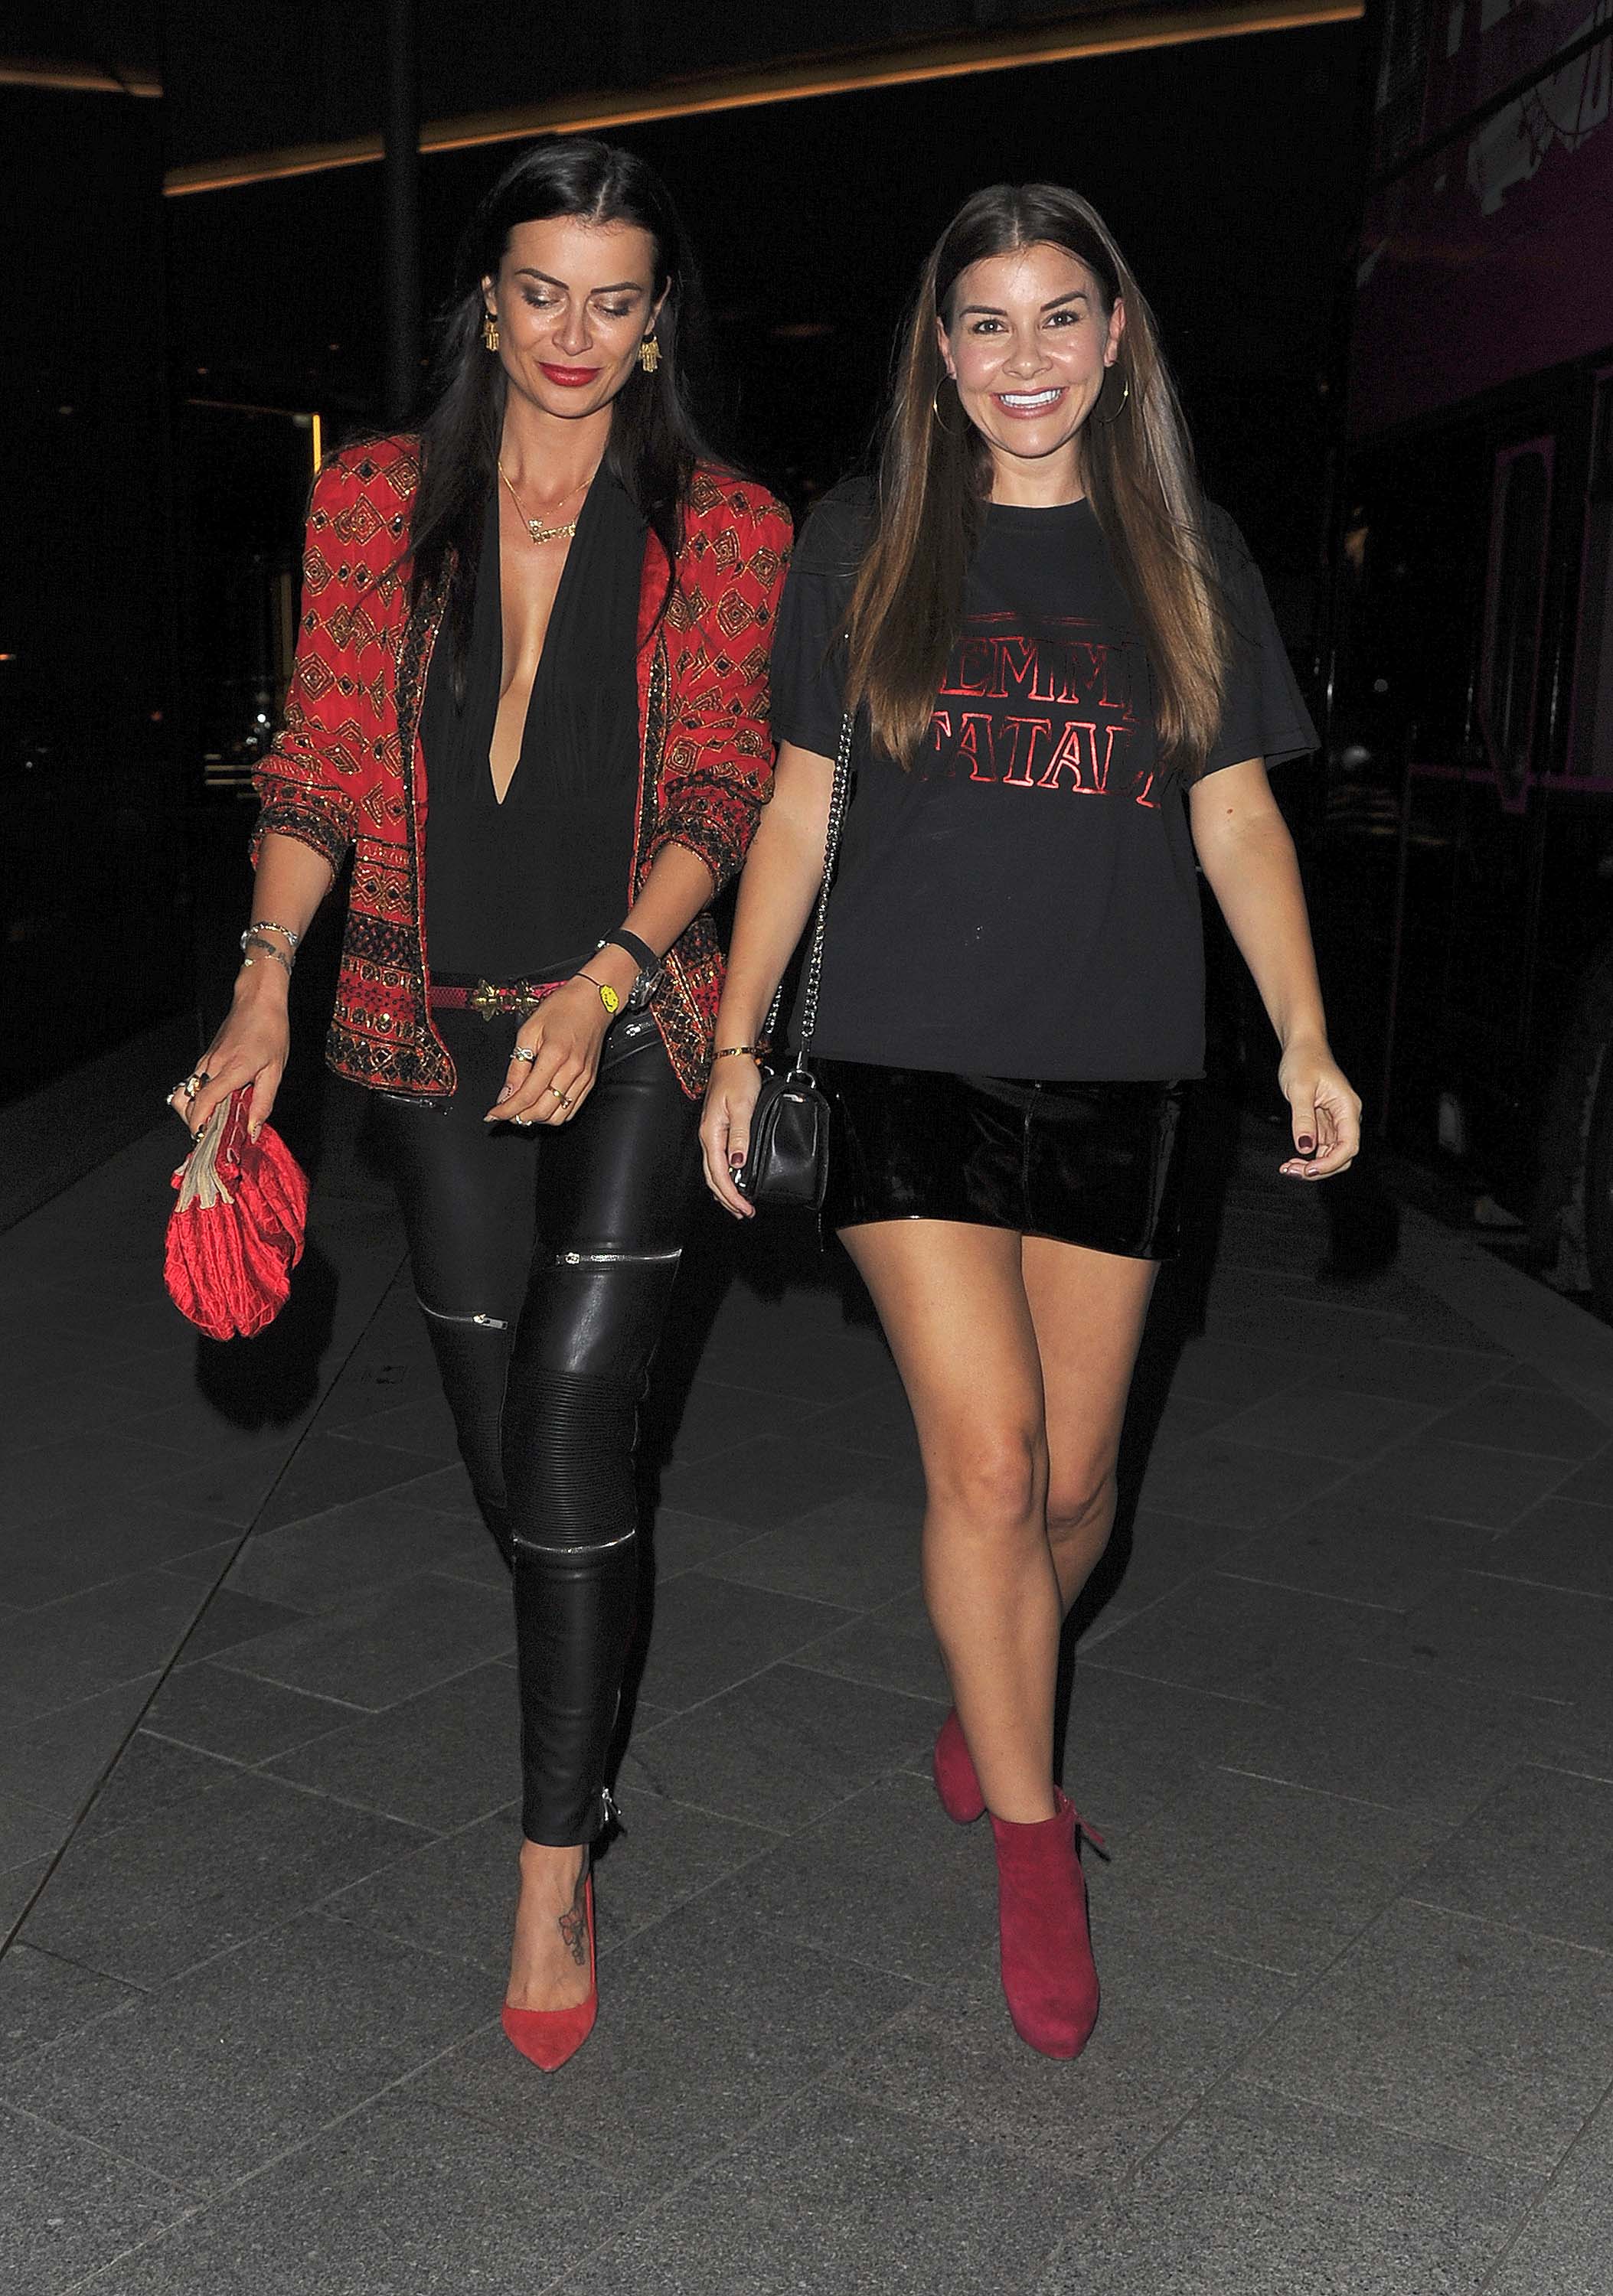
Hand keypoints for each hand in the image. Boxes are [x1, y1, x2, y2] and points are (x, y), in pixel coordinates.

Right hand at [168, 971, 289, 1141]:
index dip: (198, 1124)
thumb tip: (253, 1129)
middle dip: (194, 1121)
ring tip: (213, 1119)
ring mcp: (206, 1060)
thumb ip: (263, 1103)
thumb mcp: (275, 1071)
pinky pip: (194, 1081)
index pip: (203, 1103)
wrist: (258, 1000)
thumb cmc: (270, 1030)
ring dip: (194, 1109)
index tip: (202, 1139)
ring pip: (186, 1092)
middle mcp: (212, 1066)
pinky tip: (219, 1101)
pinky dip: (199, 1096)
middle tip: (212, 1134)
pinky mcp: (206, 1056)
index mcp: (230, 1070)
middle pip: (186, 1102)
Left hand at [487, 978, 610, 1127]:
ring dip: (537, 1118)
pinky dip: (554, 1114)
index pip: (527, 1095)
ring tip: (523, 1109)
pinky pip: (572, 1109)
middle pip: (543, 1110)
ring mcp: (584, 1078)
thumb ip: (517, 1066)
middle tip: (505, 1111)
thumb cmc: (563, 1008)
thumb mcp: (529, 1031)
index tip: (493, 1114)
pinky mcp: (590, 1081)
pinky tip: (542, 1105)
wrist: (594, 1001)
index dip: (507, 1109)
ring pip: (558, 1116)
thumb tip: (506, 1093)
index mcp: (555, 1055)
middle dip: (520, 1116)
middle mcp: (572, 1070)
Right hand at [700, 1054, 761, 1218]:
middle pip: (712, 1177)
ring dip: (725, 1189)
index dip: (732, 1194)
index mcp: (711, 1133)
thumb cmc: (738, 1077)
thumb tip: (738, 1164)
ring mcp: (711, 1133)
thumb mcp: (743, 1107)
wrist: (732, 1057)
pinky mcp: (717, 1128)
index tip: (745, 1208)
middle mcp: (707, 1136)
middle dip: (727, 1198)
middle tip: (743, 1212)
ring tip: (738, 1204)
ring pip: (714, 1170)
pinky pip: (718, 1159)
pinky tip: (734, 1178)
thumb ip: (740, 1136)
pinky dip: (725, 1175)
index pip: (719, 1173)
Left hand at [1277, 1039, 1360, 1179]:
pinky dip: (1309, 1156)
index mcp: (1347, 1107)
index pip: (1348, 1145)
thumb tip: (1305, 1146)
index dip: (1330, 1163)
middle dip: (1320, 1168)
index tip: (1307, 1169)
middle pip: (1342, 1155)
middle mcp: (1347, 1116)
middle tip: (1291, 1170)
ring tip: (1288, 1167)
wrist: (1302, 1046)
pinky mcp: (1325, 1123)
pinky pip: (1322, 1147)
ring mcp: (1336, 1121)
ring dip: (1312, 1165)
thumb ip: (1302, 1118)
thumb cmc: (1303, 1060)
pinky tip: (1293, 1159)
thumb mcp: (1299, 1088)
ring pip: (1332, 1154)